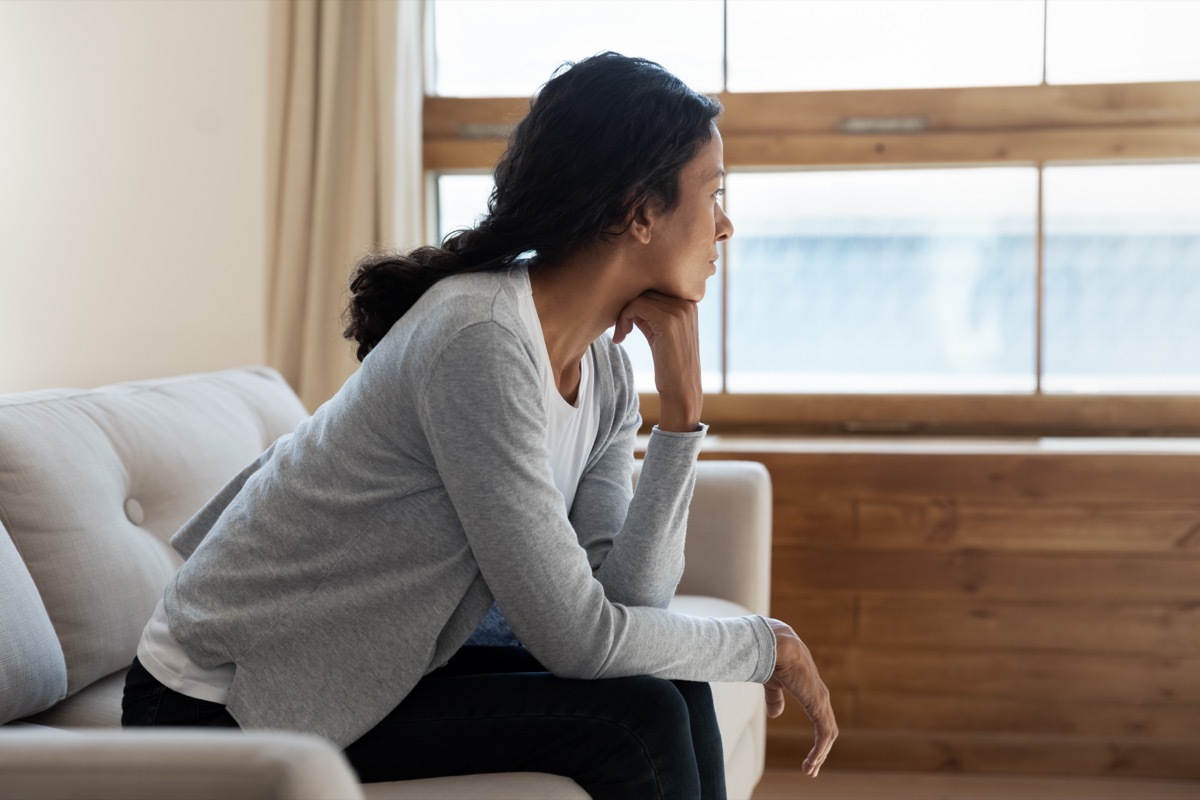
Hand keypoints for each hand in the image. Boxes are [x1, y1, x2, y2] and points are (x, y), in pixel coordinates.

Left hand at [612, 291, 701, 431]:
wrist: (682, 390)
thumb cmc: (670, 364)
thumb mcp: (661, 332)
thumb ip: (651, 312)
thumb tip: (630, 296)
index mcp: (689, 302)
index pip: (655, 284)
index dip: (637, 300)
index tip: (628, 322)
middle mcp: (687, 302)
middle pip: (646, 288)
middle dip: (628, 306)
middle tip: (622, 330)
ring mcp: (680, 310)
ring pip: (639, 296)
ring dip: (623, 314)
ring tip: (622, 334)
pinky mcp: (668, 320)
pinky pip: (636, 306)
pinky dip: (624, 319)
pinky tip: (623, 337)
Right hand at [763, 619, 837, 776]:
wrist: (775, 646)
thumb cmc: (771, 658)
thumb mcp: (772, 683)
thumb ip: (776, 698)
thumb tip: (776, 714)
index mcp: (809, 688)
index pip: (820, 716)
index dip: (816, 736)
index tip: (808, 754)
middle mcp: (819, 695)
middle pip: (827, 727)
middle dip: (820, 750)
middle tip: (811, 769)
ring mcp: (821, 700)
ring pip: (828, 733)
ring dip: (820, 754)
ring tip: (809, 770)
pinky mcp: (818, 705)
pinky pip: (825, 733)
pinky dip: (820, 750)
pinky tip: (811, 762)